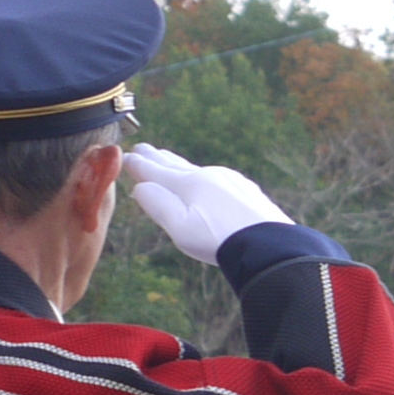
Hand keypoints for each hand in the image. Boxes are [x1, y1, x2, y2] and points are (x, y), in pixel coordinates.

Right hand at [118, 142, 292, 264]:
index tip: (125, 156)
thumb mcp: (180, 227)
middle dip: (157, 157)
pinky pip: (217, 178)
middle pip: (176, 165)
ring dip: (179, 164)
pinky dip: (202, 176)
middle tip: (143, 148)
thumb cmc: (219, 241)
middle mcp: (209, 176)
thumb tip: (140, 187)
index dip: (138, 165)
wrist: (269, 246)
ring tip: (168, 159)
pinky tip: (206, 178)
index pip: (156, 171)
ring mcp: (230, 181)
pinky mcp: (246, 191)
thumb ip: (158, 205)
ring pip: (197, 169)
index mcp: (189, 184)